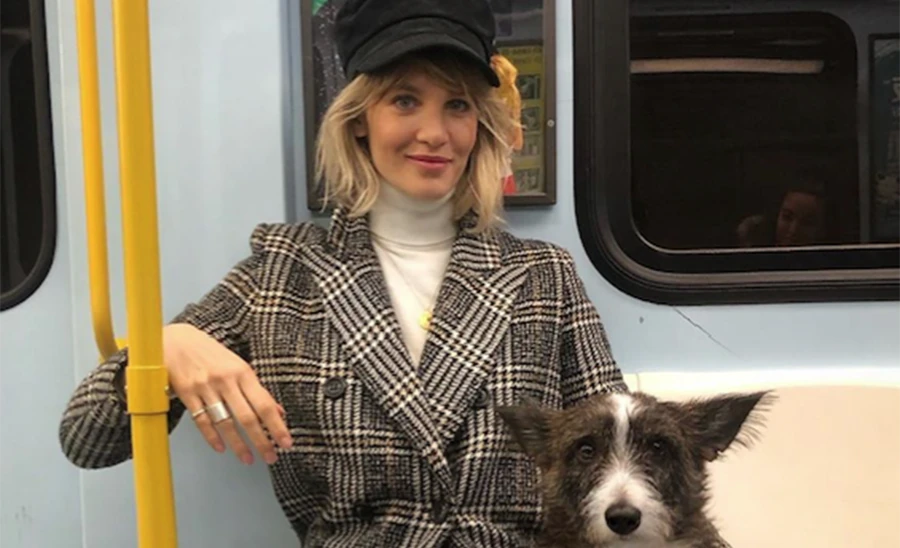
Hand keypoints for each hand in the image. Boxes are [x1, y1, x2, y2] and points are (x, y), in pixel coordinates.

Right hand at [163, 324, 291, 464]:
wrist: (176, 341)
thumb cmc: (210, 354)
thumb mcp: (238, 366)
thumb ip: (256, 389)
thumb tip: (278, 411)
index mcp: (242, 372)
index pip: (264, 404)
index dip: (277, 426)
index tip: (286, 442)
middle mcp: (225, 380)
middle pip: (247, 417)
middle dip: (261, 441)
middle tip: (271, 457)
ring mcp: (205, 388)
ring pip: (225, 423)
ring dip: (238, 445)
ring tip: (248, 459)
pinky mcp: (187, 395)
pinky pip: (202, 421)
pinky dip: (212, 437)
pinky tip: (222, 448)